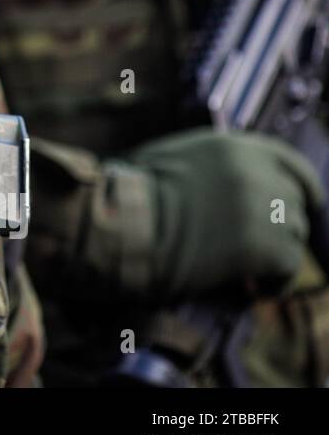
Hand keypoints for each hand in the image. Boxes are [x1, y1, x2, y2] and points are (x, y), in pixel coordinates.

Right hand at [132, 128, 325, 301]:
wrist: (126, 225)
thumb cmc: (131, 197)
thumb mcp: (170, 159)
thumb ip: (207, 165)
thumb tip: (217, 186)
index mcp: (233, 147)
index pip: (290, 162)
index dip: (302, 186)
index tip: (308, 204)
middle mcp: (256, 171)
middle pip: (293, 203)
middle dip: (279, 228)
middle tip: (256, 250)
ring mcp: (264, 207)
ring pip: (292, 236)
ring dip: (273, 254)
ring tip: (246, 272)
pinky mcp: (266, 245)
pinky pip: (287, 267)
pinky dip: (272, 281)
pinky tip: (250, 286)